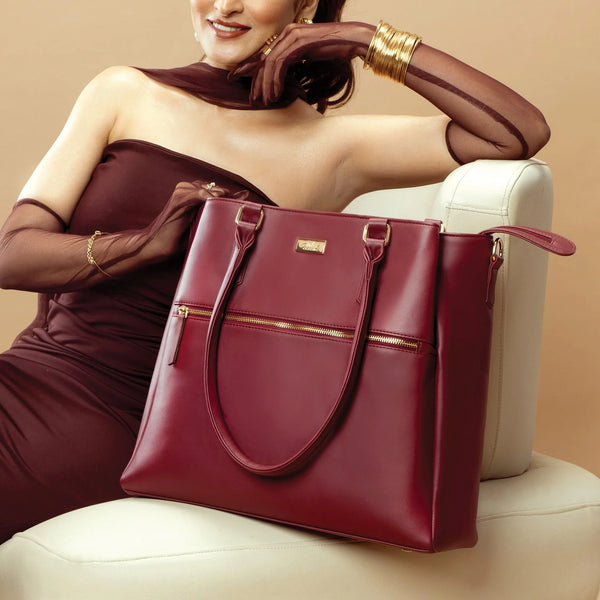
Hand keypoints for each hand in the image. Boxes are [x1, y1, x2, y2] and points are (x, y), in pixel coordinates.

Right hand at [143, 180, 247, 258]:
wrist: (158, 245)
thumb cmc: (179, 237)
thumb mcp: (202, 224)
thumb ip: (217, 213)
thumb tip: (238, 207)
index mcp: (193, 192)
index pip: (219, 190)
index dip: (232, 199)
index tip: (247, 208)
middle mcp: (188, 188)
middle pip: (217, 188)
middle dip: (230, 199)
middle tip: (243, 211)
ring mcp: (182, 192)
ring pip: (210, 190)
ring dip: (223, 199)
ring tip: (233, 210)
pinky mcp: (179, 199)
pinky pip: (199, 194)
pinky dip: (210, 198)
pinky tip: (218, 205)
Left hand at [230, 21, 374, 105]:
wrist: (353, 40)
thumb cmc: (336, 49)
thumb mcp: (310, 56)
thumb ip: (296, 61)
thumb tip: (285, 76)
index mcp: (288, 35)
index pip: (266, 55)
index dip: (253, 71)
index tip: (247, 86)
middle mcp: (287, 33)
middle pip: (264, 60)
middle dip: (256, 81)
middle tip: (253, 99)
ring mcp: (292, 36)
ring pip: (270, 63)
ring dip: (266, 85)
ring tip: (265, 101)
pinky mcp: (298, 43)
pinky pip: (280, 64)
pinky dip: (275, 81)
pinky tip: (275, 94)